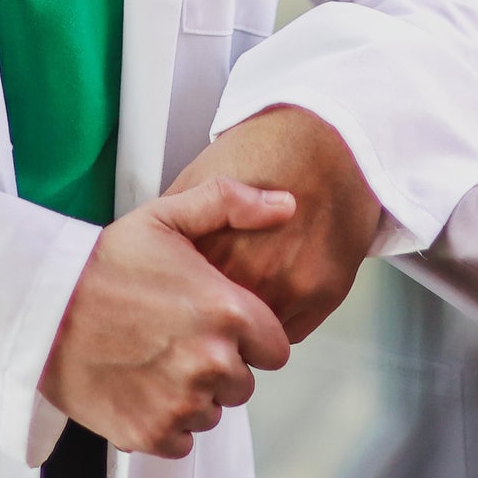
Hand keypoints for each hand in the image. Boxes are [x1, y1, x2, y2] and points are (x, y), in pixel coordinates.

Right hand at [37, 175, 294, 458]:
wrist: (41, 310)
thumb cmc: (102, 263)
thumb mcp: (165, 216)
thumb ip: (233, 204)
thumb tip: (287, 204)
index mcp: (226, 312)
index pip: (276, 348)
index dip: (249, 335)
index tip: (217, 322)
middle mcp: (211, 363)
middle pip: (244, 383)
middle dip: (221, 363)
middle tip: (177, 336)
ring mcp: (181, 404)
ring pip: (213, 411)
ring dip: (194, 393)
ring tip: (153, 356)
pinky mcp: (152, 434)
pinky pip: (182, 439)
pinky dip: (166, 418)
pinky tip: (140, 384)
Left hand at [164, 107, 380, 342]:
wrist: (323, 139)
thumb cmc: (262, 152)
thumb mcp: (199, 176)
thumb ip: (177, 225)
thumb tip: (152, 263)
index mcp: (213, 246)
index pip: (184, 304)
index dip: (182, 301)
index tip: (182, 295)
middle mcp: (252, 271)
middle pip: (220, 327)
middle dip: (212, 317)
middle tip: (210, 302)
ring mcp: (291, 285)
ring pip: (256, 337)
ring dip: (248, 325)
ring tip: (247, 290)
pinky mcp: (324, 292)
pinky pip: (290, 331)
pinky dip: (280, 318)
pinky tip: (278, 285)